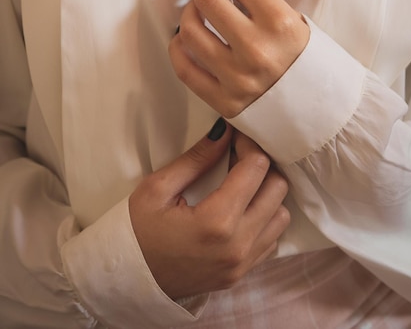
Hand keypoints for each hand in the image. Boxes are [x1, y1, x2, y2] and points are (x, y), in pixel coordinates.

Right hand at [129, 120, 289, 299]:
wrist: (126, 281)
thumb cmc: (136, 232)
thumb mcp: (157, 188)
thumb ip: (196, 159)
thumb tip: (224, 132)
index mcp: (217, 221)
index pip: (256, 168)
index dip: (248, 145)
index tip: (234, 138)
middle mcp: (238, 245)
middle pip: (278, 189)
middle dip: (261, 166)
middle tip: (237, 158)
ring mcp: (242, 264)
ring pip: (281, 216)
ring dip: (267, 194)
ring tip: (241, 185)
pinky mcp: (241, 275)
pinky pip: (272, 240)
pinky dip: (264, 219)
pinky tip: (241, 210)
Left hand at [169, 0, 309, 117]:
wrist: (323, 112)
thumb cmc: (307, 61)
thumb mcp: (296, 23)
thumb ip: (259, 4)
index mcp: (281, 23)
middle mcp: (257, 49)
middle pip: (207, 0)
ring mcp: (238, 78)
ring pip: (190, 33)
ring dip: (188, 14)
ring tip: (196, 12)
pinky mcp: (225, 102)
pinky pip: (185, 69)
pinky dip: (177, 48)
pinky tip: (182, 39)